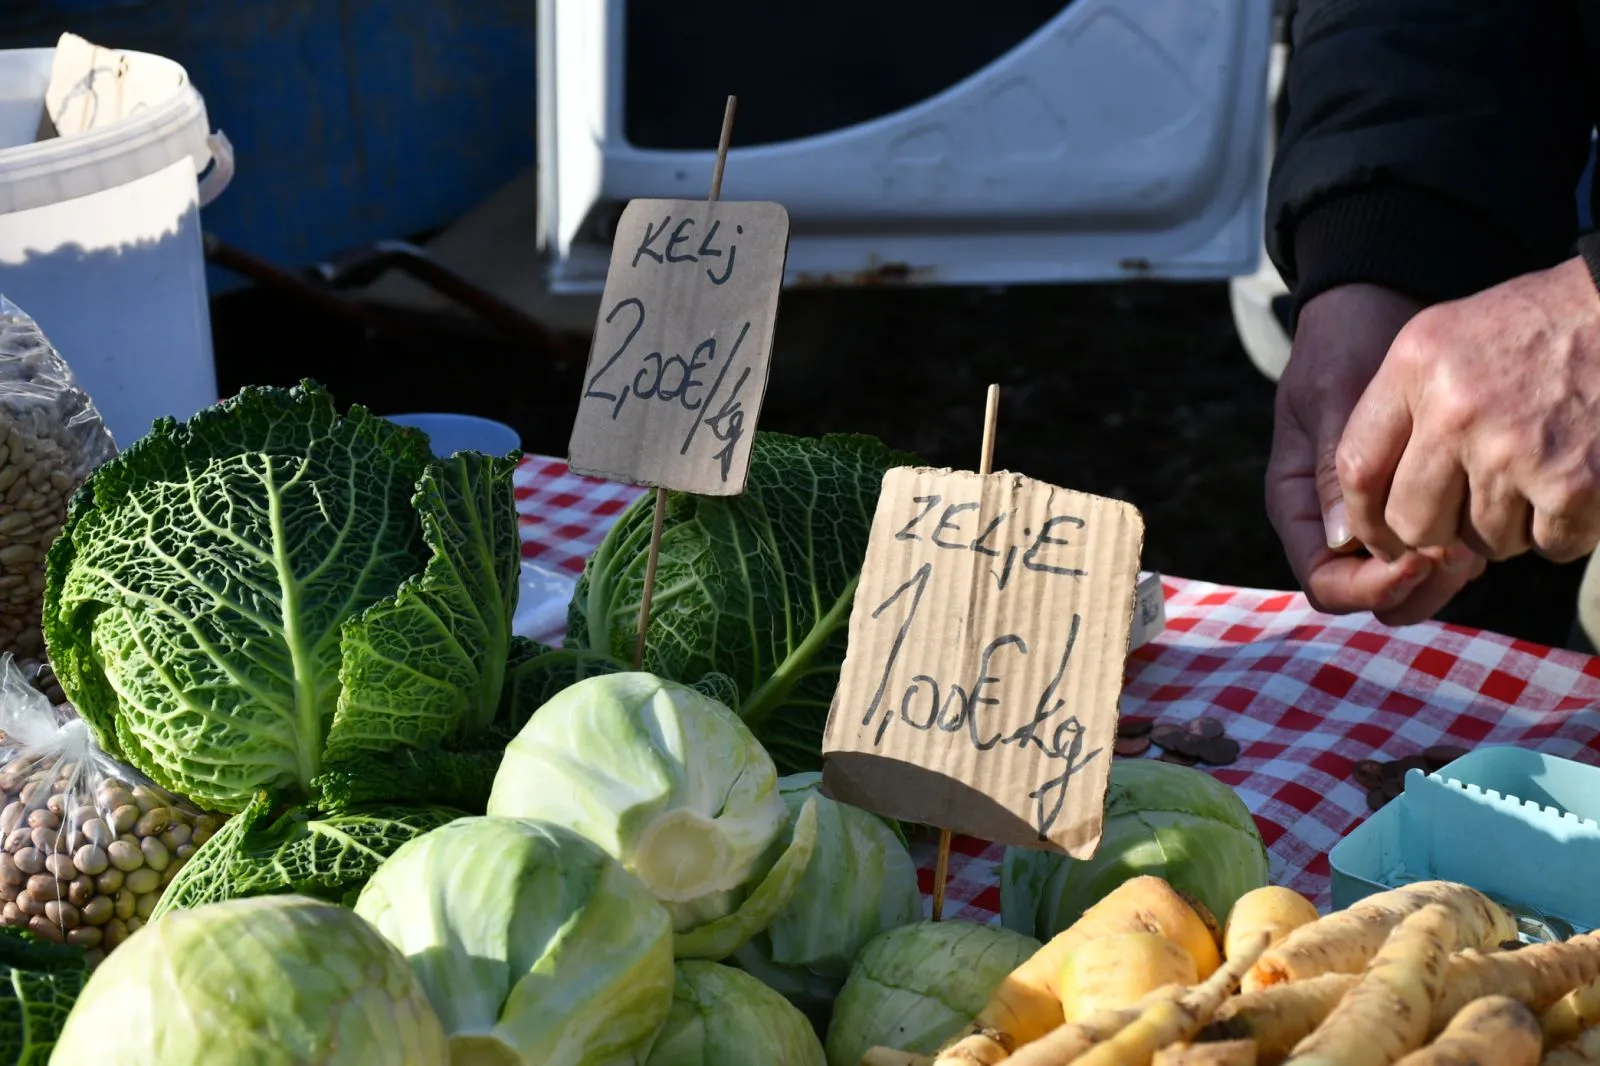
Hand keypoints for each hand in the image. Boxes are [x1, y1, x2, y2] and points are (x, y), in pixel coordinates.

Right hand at [1266, 284, 1484, 623]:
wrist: (1373, 307)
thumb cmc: (1343, 343)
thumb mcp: (1332, 392)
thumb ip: (1336, 462)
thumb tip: (1343, 537)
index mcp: (1296, 501)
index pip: (1322, 578)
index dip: (1367, 584)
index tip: (1417, 558)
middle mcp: (1331, 522)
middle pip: (1367, 593)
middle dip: (1414, 586)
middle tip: (1460, 552)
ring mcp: (1376, 517)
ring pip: (1407, 584)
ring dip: (1443, 575)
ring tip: (1476, 535)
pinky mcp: (1416, 503)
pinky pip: (1436, 553)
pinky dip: (1462, 549)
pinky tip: (1484, 515)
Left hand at [1340, 256, 1599, 564]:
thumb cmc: (1544, 325)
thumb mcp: (1452, 337)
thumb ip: (1405, 408)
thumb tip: (1366, 508)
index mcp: (1416, 366)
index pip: (1357, 469)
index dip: (1365, 518)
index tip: (1381, 534)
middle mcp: (1455, 410)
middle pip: (1412, 522)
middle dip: (1439, 533)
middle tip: (1472, 507)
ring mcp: (1514, 450)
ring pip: (1483, 542)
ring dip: (1509, 527)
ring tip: (1535, 476)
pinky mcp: (1574, 484)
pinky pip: (1548, 545)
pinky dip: (1564, 530)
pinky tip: (1574, 485)